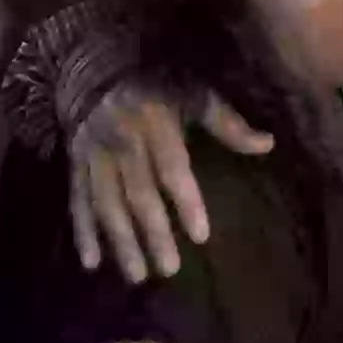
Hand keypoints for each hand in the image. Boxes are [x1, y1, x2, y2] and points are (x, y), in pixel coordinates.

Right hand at [69, 84, 272, 281]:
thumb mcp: (195, 94)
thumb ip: (228, 123)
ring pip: (106, 205)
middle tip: (170, 270)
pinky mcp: (75, 163)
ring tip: (137, 276)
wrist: (94, 65)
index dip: (187, 203)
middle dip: (154, 235)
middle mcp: (121, 143)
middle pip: (139, 195)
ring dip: (120, 243)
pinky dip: (82, 233)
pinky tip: (91, 263)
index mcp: (155, 125)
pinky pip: (78, 201)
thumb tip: (268, 143)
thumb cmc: (158, 83)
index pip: (173, 171)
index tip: (202, 236)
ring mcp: (94, 155)